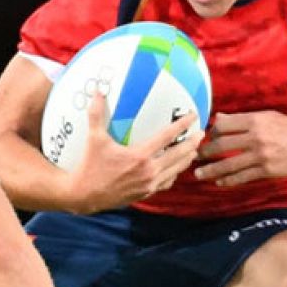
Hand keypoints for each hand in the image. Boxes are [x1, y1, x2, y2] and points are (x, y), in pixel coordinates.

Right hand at [67, 91, 201, 213]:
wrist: (85, 196)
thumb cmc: (89, 166)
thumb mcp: (94, 139)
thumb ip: (97, 114)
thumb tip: (97, 91)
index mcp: (140, 156)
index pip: (168, 136)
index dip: (182, 124)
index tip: (193, 115)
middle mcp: (149, 171)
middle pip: (179, 154)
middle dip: (192, 143)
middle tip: (201, 132)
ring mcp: (149, 184)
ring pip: (176, 170)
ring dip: (187, 159)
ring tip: (194, 150)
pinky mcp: (146, 193)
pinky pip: (166, 182)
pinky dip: (174, 174)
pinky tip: (175, 169)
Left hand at [193, 110, 286, 186]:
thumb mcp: (267, 116)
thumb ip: (242, 119)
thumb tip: (219, 119)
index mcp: (255, 121)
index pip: (224, 126)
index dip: (211, 133)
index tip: (206, 138)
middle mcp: (256, 137)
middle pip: (222, 146)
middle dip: (205, 153)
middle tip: (195, 157)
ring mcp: (261, 155)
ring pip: (228, 165)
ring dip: (210, 171)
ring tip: (199, 174)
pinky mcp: (266, 170)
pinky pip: (242, 177)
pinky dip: (228, 180)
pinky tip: (219, 182)